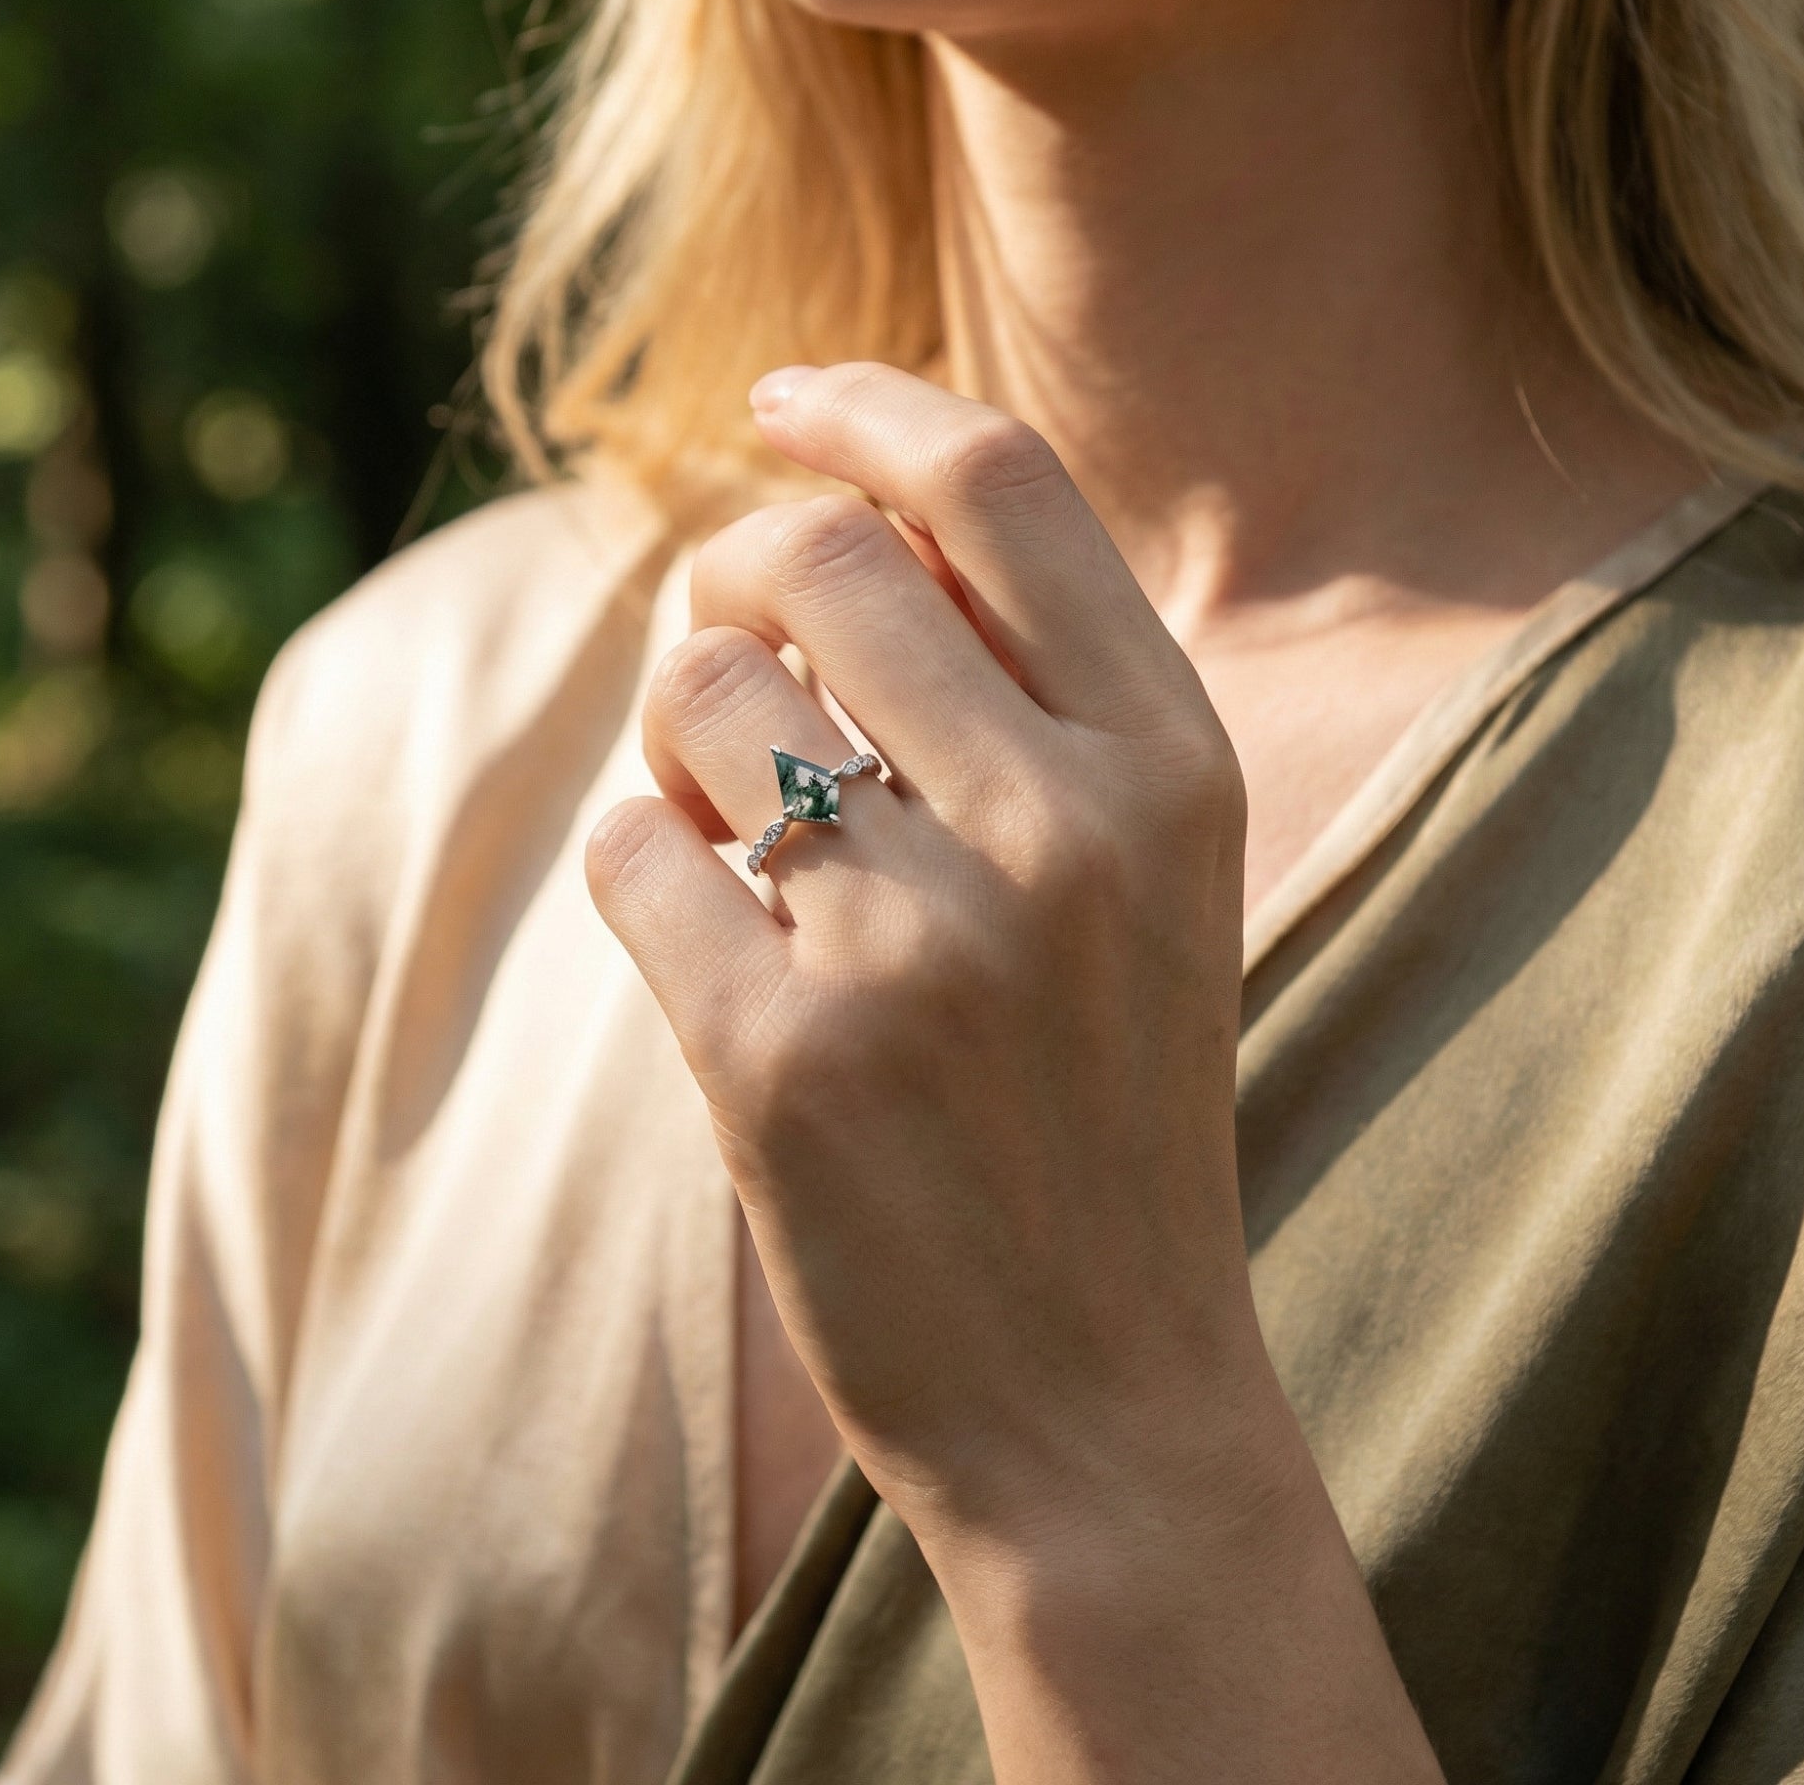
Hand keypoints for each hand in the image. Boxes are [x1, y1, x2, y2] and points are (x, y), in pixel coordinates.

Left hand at [587, 363, 1440, 1781]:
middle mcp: (1065, 832)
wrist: (1102, 1402)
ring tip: (726, 816)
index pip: (998, 484)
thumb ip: (1040, 694)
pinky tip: (710, 942)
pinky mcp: (782, 1064)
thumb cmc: (1105, 1115)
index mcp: (1174, 766)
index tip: (778, 401)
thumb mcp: (1146, 883)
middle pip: (819, 557)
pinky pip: (628, 851)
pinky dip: (641, 866)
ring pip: (701, 693)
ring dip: (678, 728)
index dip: (865, 408)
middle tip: (725, 641)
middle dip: (733, 569)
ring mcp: (923, 950)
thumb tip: (840, 509)